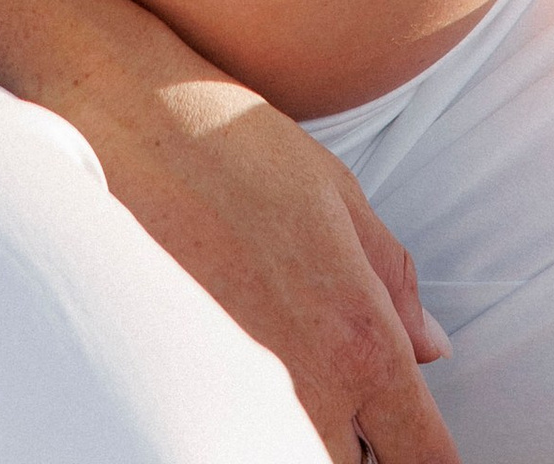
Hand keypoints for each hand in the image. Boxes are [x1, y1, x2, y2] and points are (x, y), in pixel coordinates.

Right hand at [80, 69, 460, 461]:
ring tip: (277, 355)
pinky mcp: (177, 397)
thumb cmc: (229, 144)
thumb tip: (431, 348)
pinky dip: (239, 416)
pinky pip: (226, 435)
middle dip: (358, 439)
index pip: (424, 456)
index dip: (426, 457)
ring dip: (297, 428)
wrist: (122, 122)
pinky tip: (226, 350)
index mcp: (360, 339)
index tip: (411, 441)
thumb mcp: (337, 193)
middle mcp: (307, 390)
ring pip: (292, 453)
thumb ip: (395, 283)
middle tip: (332, 376)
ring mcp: (238, 400)